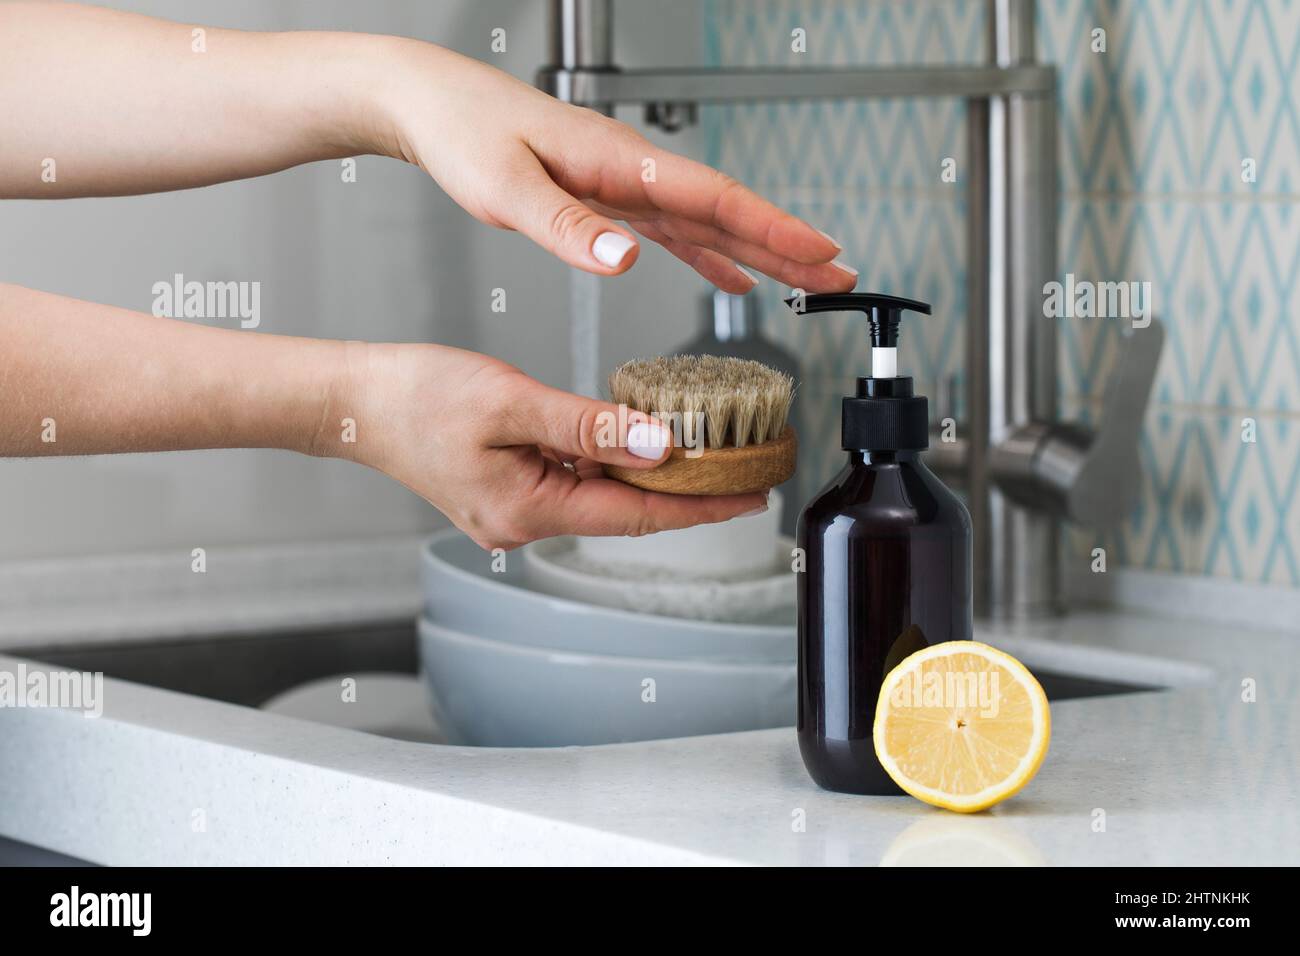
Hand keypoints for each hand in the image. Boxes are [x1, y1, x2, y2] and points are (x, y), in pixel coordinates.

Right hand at [330, 341, 766, 549]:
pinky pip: (573, 482)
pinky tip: (632, 440)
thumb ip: (591, 427)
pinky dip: (608, 463)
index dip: (701, 506)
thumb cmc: (417, 397)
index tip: (751, 496)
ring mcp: (513, 512)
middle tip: (744, 466)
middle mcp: (524, 525)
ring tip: (704, 448)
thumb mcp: (512, 402)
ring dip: (648, 475)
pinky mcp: (506, 492)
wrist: (354, 401)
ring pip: (600, 495)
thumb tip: (662, 447)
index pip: (638, 516)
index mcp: (528, 511)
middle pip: (625, 511)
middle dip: (686, 490)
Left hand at [369, 42, 857, 292]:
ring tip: (808, 281)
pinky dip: (709, 255)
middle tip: (843, 278)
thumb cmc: (465, 133)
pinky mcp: (609, 197)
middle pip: (731, 211)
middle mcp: (635, 169)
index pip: (717, 197)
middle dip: (790, 246)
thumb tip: (625, 259)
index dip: (776, 229)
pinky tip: (730, 277)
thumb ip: (567, 225)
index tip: (824, 254)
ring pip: (711, 222)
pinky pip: (675, 230)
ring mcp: (627, 183)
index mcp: (622, 160)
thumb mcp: (507, 186)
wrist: (432, 104)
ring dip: (762, 253)